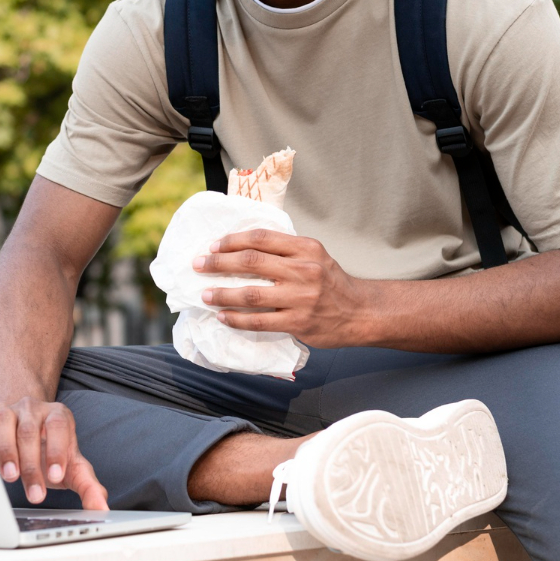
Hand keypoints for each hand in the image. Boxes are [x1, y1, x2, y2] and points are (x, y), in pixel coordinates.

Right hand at [0, 397, 108, 509]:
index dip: (58, 450)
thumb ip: (88, 485)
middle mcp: (33, 410)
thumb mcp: (72, 466)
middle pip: (30, 432)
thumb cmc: (51, 450)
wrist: (26, 427)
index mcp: (58, 416)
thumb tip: (101, 507)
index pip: (59, 427)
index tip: (56, 476)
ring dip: (6, 452)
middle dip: (31, 465)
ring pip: (5, 424)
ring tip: (10, 477)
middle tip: (36, 494)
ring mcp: (9, 414)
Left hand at [193, 229, 369, 347]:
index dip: (232, 241)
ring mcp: (300, 298)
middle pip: (251, 262)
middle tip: (199, 265)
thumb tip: (242, 247)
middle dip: (219, 263)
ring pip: (252, 294)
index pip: (261, 238)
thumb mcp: (314, 255)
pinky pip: (260, 321)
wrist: (360, 312)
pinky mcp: (298, 322)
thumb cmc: (332, 282)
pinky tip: (224, 317)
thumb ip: (285, 249)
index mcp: (305, 248)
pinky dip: (238, 319)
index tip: (214, 245)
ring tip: (205, 295)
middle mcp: (303, 270)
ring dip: (223, 294)